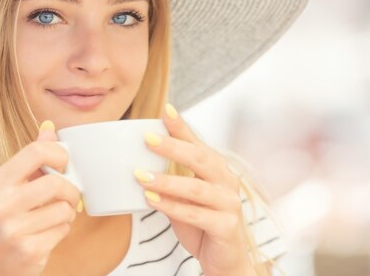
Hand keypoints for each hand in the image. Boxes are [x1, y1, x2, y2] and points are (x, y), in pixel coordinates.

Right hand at [0, 121, 81, 275]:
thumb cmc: (4, 223)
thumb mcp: (9, 188)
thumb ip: (31, 159)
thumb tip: (49, 128)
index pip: (37, 152)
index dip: (60, 155)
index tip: (64, 165)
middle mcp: (2, 204)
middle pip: (56, 182)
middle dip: (70, 190)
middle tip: (68, 197)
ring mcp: (13, 229)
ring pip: (64, 208)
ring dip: (67, 213)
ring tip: (55, 217)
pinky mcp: (28, 250)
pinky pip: (63, 230)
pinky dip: (62, 231)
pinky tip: (48, 234)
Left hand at [134, 104, 255, 275]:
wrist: (224, 259)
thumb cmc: (202, 221)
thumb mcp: (185, 194)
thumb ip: (171, 175)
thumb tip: (139, 157)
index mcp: (216, 168)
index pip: (197, 142)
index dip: (181, 126)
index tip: (165, 110)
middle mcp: (227, 181)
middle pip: (200, 158)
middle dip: (173, 147)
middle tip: (147, 139)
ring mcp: (229, 203)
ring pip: (196, 188)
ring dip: (166, 181)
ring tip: (140, 175)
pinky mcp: (226, 226)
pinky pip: (195, 214)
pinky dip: (172, 207)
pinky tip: (151, 201)